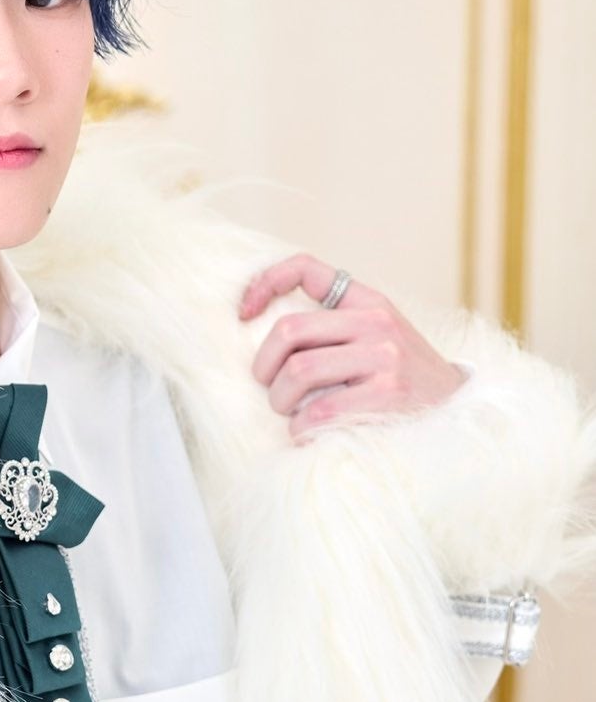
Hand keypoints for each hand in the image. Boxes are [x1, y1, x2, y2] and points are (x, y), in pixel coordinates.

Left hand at [239, 253, 468, 441]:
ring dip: (280, 401)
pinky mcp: (388, 394)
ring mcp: (384, 357)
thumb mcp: (376, 335)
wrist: (457, 410)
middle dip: (264, 366)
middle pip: (288, 330)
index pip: (307, 268)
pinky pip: (318, 412)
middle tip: (269, 386)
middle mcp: (376, 321)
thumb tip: (264, 332)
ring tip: (289, 412)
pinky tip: (308, 432)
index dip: (265, 283)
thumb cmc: (401, 377)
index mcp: (368, 300)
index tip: (243, 313)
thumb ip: (334, 325)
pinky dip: (301, 428)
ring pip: (297, 372)